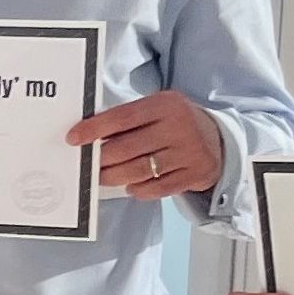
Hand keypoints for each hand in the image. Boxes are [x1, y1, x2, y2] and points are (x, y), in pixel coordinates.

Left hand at [68, 90, 220, 199]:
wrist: (219, 138)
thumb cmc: (175, 123)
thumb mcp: (156, 109)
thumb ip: (129, 119)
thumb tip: (90, 135)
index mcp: (165, 105)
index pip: (122, 117)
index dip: (94, 129)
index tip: (74, 138)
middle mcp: (178, 127)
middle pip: (127, 148)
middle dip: (101, 159)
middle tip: (87, 164)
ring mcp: (189, 153)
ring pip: (139, 170)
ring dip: (114, 176)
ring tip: (101, 177)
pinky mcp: (195, 174)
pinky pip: (158, 188)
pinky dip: (139, 189)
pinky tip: (130, 185)